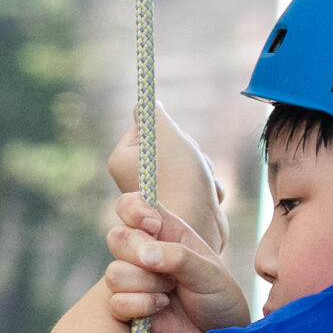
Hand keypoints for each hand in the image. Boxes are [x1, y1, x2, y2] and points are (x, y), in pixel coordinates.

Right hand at [102, 193, 250, 332]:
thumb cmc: (220, 299)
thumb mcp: (209, 272)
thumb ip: (179, 257)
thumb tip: (143, 253)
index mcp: (166, 232)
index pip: (131, 206)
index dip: (134, 210)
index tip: (152, 226)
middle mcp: (145, 253)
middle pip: (116, 237)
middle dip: (139, 253)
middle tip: (168, 271)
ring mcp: (134, 281)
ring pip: (114, 273)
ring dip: (144, 283)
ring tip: (170, 292)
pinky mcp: (127, 309)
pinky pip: (116, 302)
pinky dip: (140, 305)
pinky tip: (160, 307)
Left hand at [107, 110, 225, 253]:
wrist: (199, 229)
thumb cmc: (178, 181)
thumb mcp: (162, 135)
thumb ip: (152, 112)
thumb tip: (143, 103)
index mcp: (122, 159)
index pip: (147, 127)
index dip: (167, 130)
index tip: (172, 143)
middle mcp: (137, 177)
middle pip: (172, 143)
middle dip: (189, 151)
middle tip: (188, 164)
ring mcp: (161, 192)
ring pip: (191, 162)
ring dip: (202, 168)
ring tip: (199, 185)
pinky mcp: (184, 204)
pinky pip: (201, 182)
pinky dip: (209, 187)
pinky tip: (207, 198)